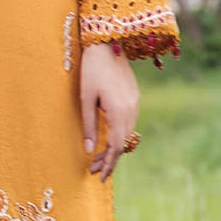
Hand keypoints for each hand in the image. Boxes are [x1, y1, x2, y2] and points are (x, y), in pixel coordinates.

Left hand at [80, 42, 138, 183]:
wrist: (107, 43)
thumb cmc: (91, 70)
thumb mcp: (85, 98)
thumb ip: (89, 125)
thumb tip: (90, 150)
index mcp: (119, 111)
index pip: (117, 146)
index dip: (109, 163)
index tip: (99, 176)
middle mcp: (131, 109)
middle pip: (123, 142)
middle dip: (110, 159)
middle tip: (94, 171)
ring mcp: (135, 102)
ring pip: (127, 133)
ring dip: (114, 147)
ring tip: (98, 158)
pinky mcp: (134, 96)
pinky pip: (129, 122)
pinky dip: (119, 134)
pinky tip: (108, 138)